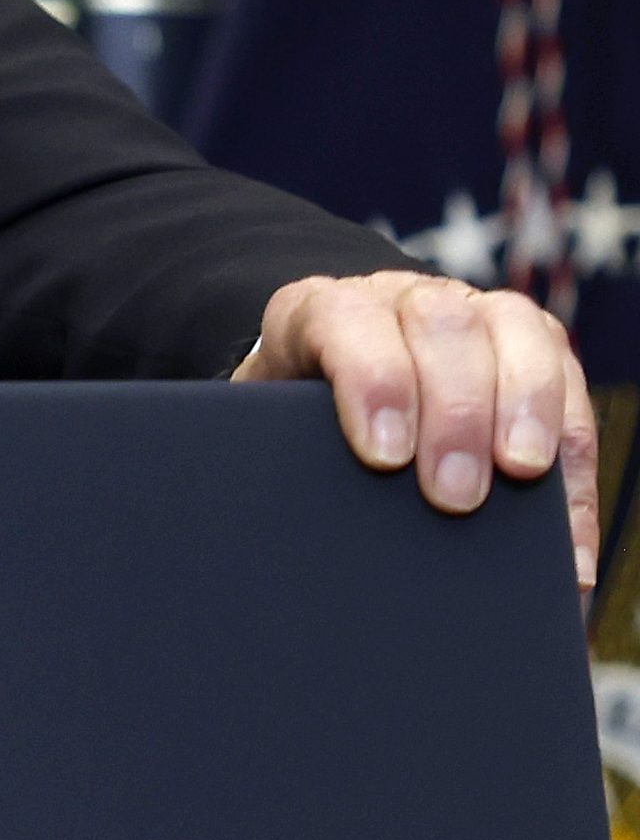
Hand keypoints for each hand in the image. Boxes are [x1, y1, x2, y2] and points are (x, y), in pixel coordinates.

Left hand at [234, 270, 597, 590]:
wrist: (321, 392)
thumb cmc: (287, 428)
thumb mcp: (265, 435)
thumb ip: (278, 456)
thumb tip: (292, 525)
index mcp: (321, 311)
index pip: (347, 320)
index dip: (371, 380)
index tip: (383, 457)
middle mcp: (402, 300)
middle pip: (442, 324)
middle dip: (455, 411)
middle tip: (453, 494)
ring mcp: (472, 315)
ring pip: (518, 331)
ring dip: (527, 408)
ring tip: (521, 478)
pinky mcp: (530, 347)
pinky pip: (571, 387)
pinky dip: (574, 464)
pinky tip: (567, 539)